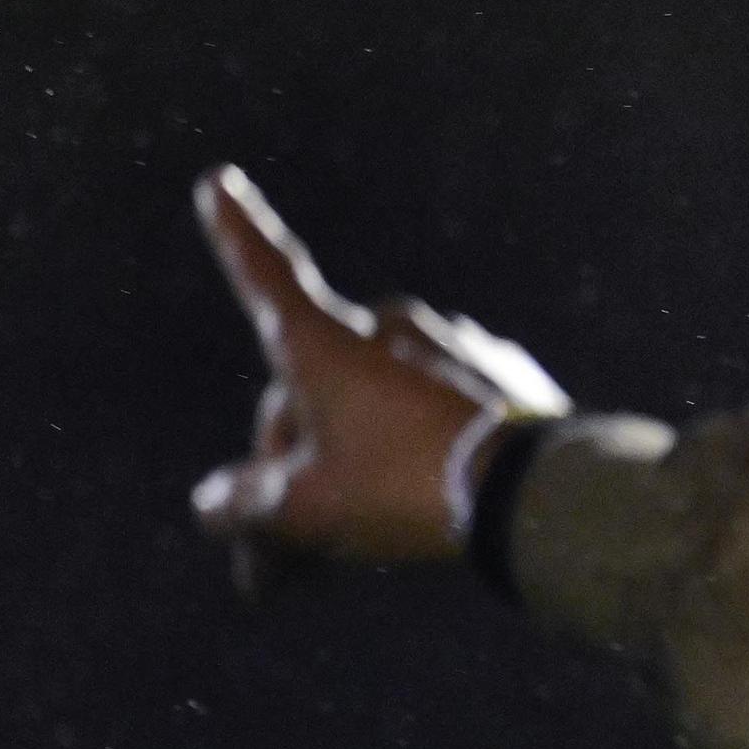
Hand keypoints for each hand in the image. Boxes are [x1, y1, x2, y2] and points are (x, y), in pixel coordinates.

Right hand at [188, 165, 569, 581]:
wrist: (536, 496)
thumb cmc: (404, 490)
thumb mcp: (307, 509)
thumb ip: (248, 503)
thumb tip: (211, 504)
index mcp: (328, 341)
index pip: (268, 277)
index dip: (238, 234)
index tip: (220, 181)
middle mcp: (387, 327)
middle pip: (316, 394)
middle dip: (291, 471)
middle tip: (277, 567)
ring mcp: (452, 346)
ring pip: (380, 408)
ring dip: (355, 470)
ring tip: (350, 552)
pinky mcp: (506, 377)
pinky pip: (441, 412)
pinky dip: (419, 454)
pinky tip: (419, 514)